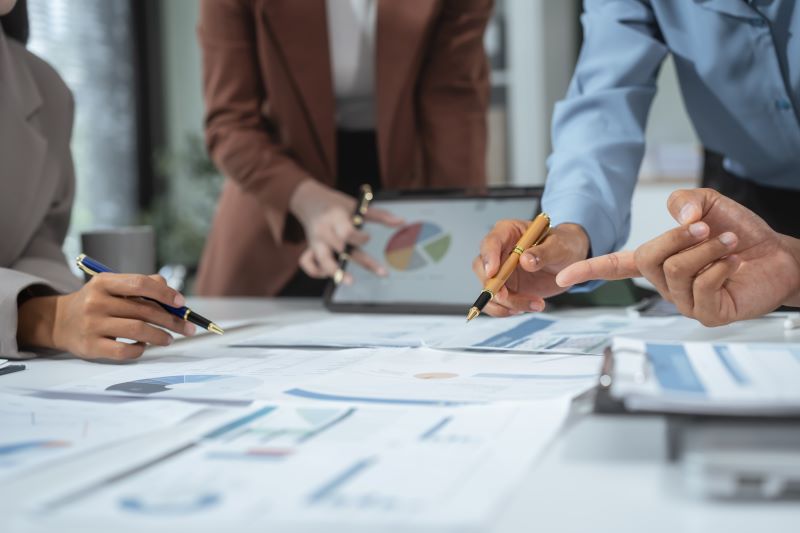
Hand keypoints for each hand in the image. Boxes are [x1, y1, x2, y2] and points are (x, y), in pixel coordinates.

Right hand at [17, 274, 194, 360]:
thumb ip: (142, 285)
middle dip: (172, 320)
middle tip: (188, 327)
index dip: (165, 293)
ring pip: (138, 331)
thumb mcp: (112, 286)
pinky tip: (143, 347)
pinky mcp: (91, 347)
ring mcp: (92, 325)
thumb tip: (172, 293)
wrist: (60, 322)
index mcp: (103, 282)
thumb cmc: (97, 302)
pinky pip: (125, 352)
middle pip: (144, 310)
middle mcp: (96, 302)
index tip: (181, 303)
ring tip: (169, 339)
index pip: (140, 284)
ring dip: (160, 336)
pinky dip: (140, 350)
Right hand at [289, 181, 403, 282]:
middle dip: (363, 261)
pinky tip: (329, 274)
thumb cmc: (335, 204)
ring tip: (350, 282)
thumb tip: (400, 222)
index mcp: (336, 217)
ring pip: (323, 260)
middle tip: (382, 272)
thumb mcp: (357, 205)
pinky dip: (317, 271)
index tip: (367, 238)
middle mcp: (325, 231)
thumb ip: (379, 215)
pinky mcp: (309, 249)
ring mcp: (315, 241)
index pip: (347, 232)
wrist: (309, 199)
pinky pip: (308, 264)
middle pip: (342, 249)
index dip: (359, 238)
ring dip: (336, 272)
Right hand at [471, 221, 589, 315]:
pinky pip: (496, 303)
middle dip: (491, 285)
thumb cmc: (563, 246)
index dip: (488, 257)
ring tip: (535, 304)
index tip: (493, 273)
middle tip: (505, 296)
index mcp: (508, 232)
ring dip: (506, 302)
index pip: (491, 242)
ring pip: (488, 289)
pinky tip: (527, 308)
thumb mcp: (558, 246)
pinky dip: (507, 310)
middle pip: (481, 268)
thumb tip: (525, 260)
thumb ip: (543, 252)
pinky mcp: (505, 289)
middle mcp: (499, 251)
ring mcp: (500, 272)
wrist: (569, 261)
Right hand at [555, 188, 799, 325]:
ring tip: (730, 245)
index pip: (615, 267)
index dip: (588, 269)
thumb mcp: (709, 204)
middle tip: (706, 228)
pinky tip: (734, 264)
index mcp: (658, 261)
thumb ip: (686, 200)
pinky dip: (721, 267)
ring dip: (708, 249)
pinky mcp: (708, 315)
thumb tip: (680, 218)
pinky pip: (702, 287)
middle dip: (678, 237)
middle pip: (648, 257)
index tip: (563, 276)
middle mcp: (666, 284)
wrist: (780, 256)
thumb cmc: (742, 234)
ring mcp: (685, 302)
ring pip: (676, 271)